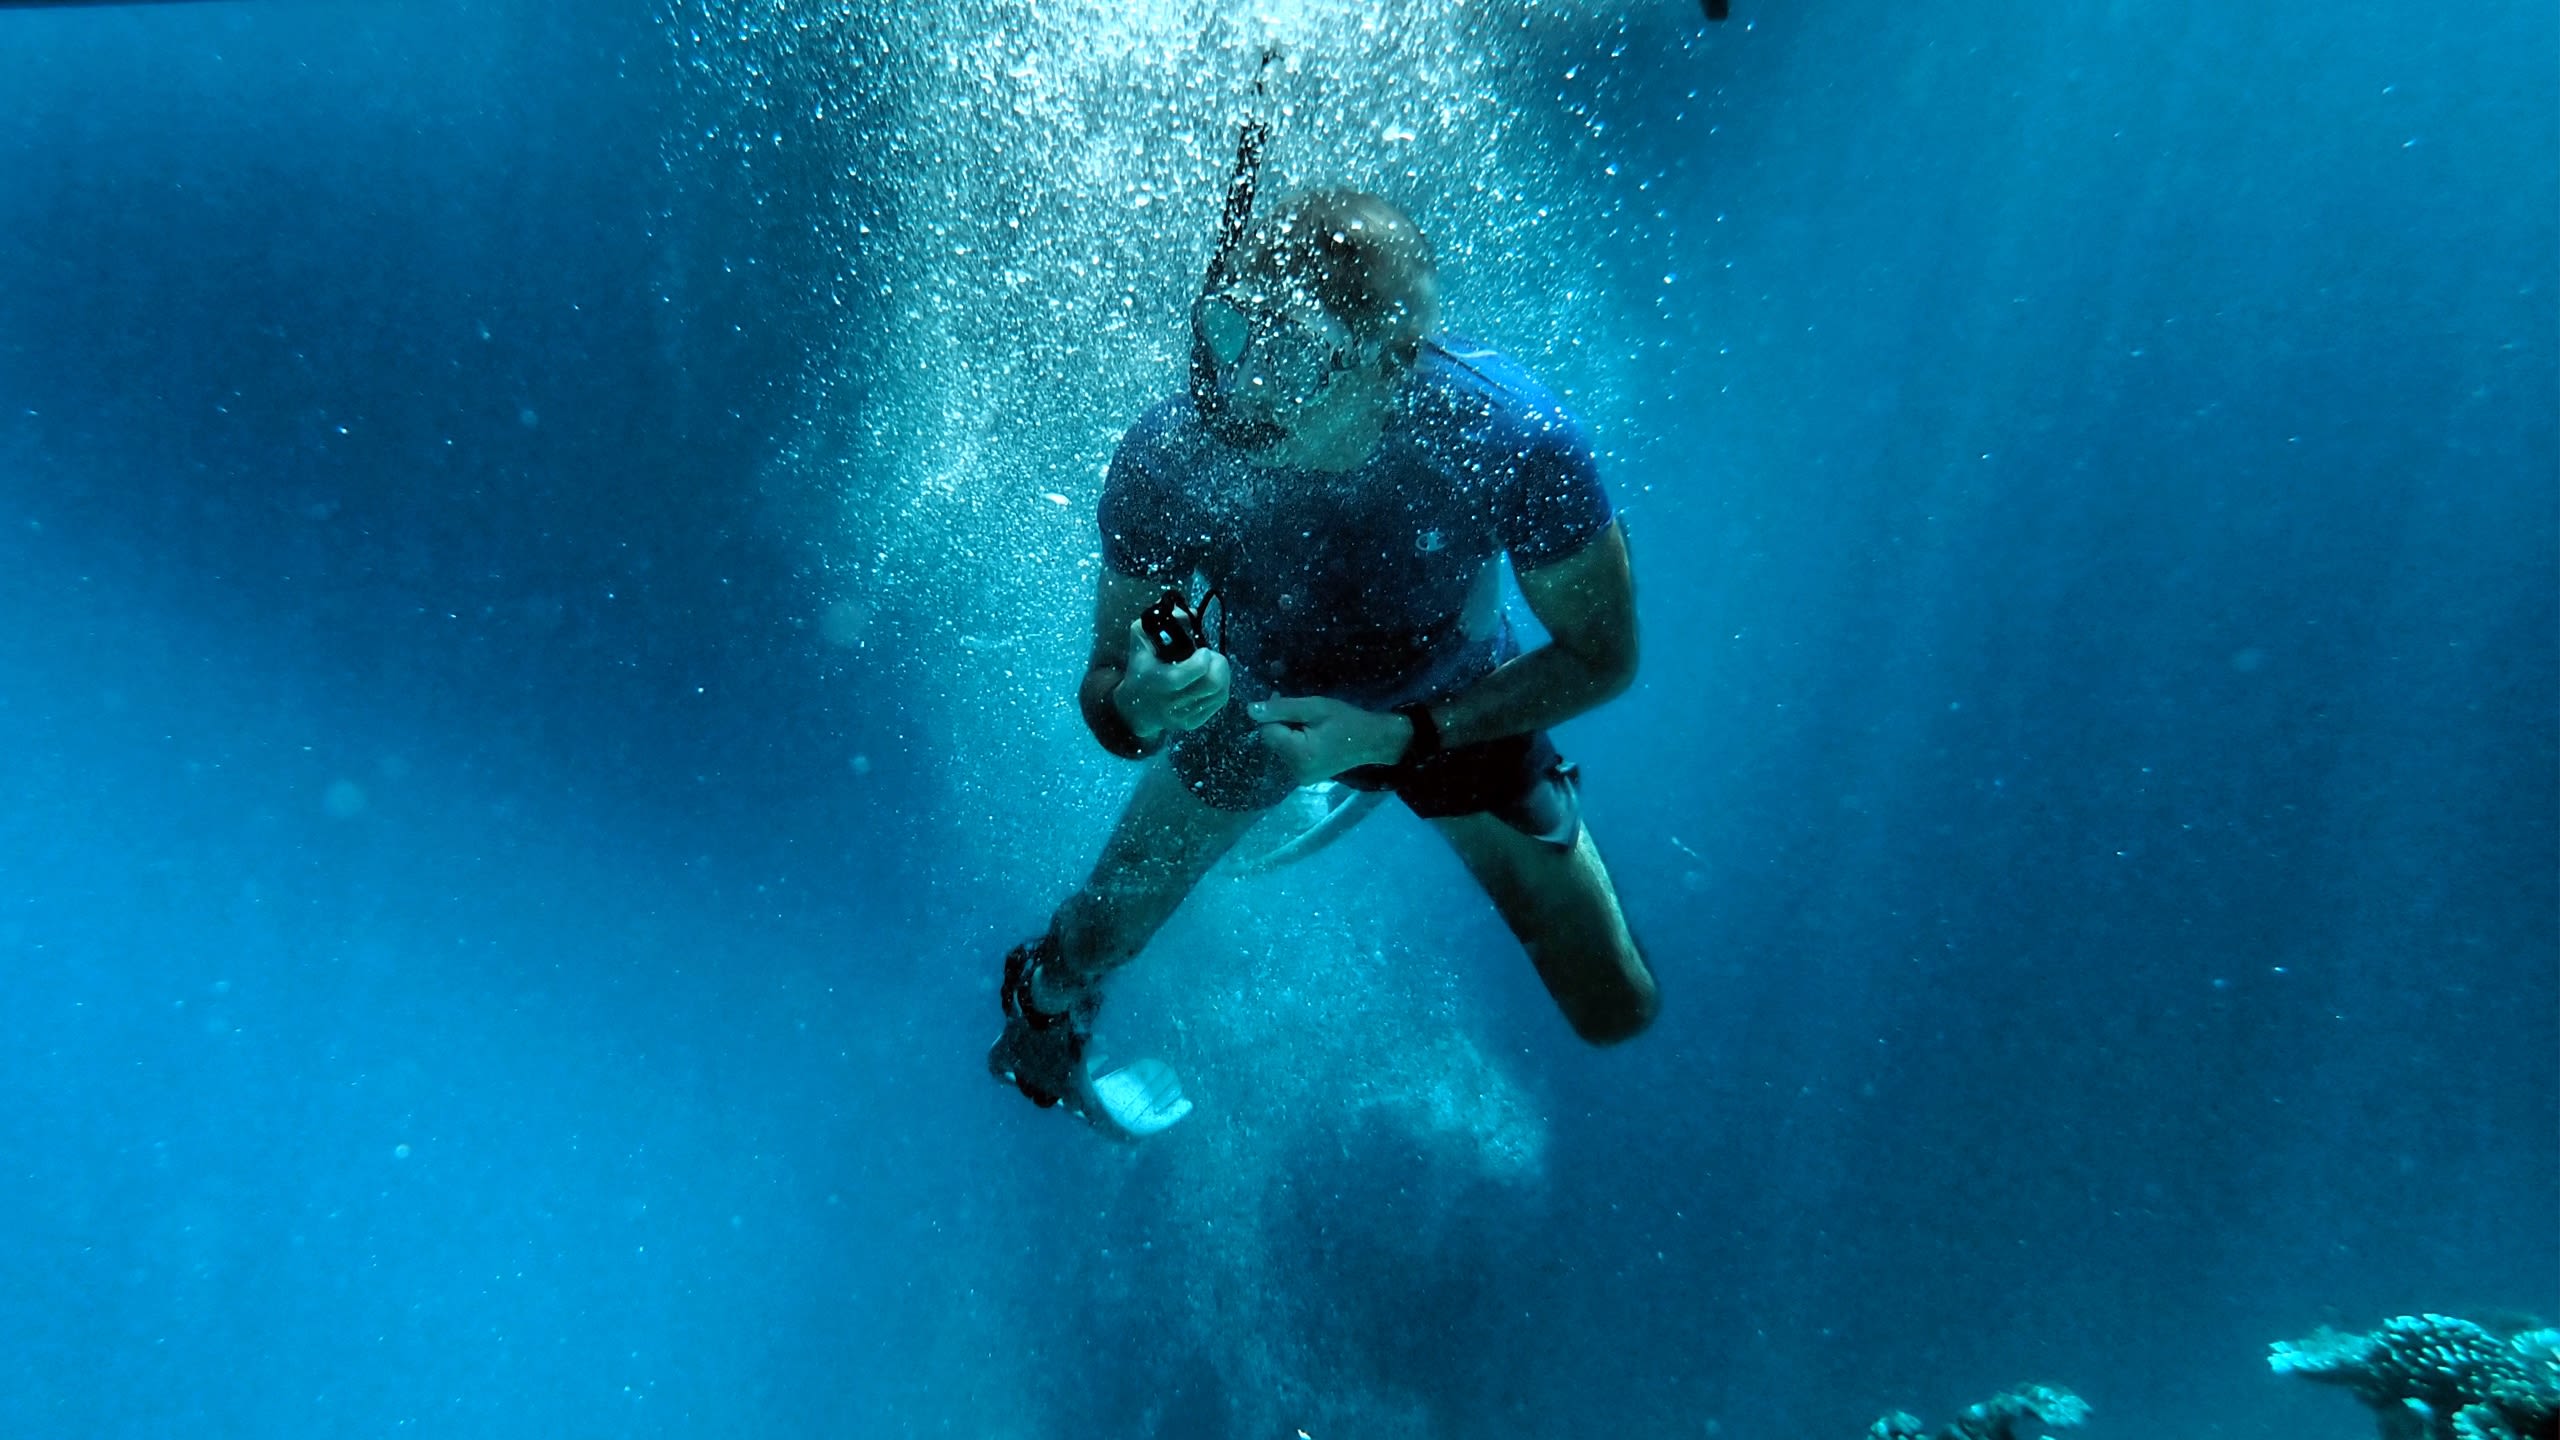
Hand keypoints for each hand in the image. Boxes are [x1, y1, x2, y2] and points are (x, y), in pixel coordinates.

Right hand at [1111, 620, 1231, 738]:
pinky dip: (1220, 687)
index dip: (1201, 661)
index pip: (1184, 676)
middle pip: (1211, 685)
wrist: (1135, 707)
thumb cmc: (1140, 666)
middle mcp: (1169, 703)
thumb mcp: (1141, 638)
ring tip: (1212, 665)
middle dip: (1218, 664)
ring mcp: (1182, 717)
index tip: (1203, 650)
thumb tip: (1191, 614)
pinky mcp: (1192, 723)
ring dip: (1222, 674)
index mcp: (1155, 681)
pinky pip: (1219, 702)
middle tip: (1212, 656)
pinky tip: (1210, 678)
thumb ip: (1160, 618)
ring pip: (1220, 694)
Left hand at [1248, 695, 1410, 786]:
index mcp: (1299, 755)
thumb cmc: (1347, 720)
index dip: (1275, 714)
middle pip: (1273, 740)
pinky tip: (1313, 737)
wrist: (1373, 741)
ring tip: (1312, 726)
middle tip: (1306, 714)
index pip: (1267, 731)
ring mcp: (1301, 777)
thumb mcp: (1315, 707)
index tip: (1289, 702)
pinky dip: (1296, 742)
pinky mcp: (1305, 776)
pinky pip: (1290, 754)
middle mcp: (1296, 771)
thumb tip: (1250, 710)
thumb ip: (1281, 708)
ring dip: (1289, 732)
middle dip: (1282, 724)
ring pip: (1280, 746)